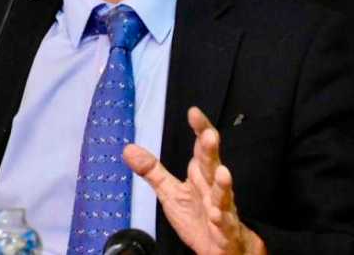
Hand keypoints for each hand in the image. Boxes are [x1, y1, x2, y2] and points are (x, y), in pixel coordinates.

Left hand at [123, 107, 265, 254]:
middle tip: (210, 136)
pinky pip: (225, 225)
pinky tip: (215, 214)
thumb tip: (128, 148)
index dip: (200, 129)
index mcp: (201, 176)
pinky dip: (221, 220)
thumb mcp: (170, 192)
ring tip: (223, 173)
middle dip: (212, 151)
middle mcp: (213, 189)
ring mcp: (222, 210)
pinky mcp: (225, 232)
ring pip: (224, 195)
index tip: (194, 112)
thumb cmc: (198, 216)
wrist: (220, 249)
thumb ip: (152, 170)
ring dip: (224, 185)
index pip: (202, 149)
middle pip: (213, 166)